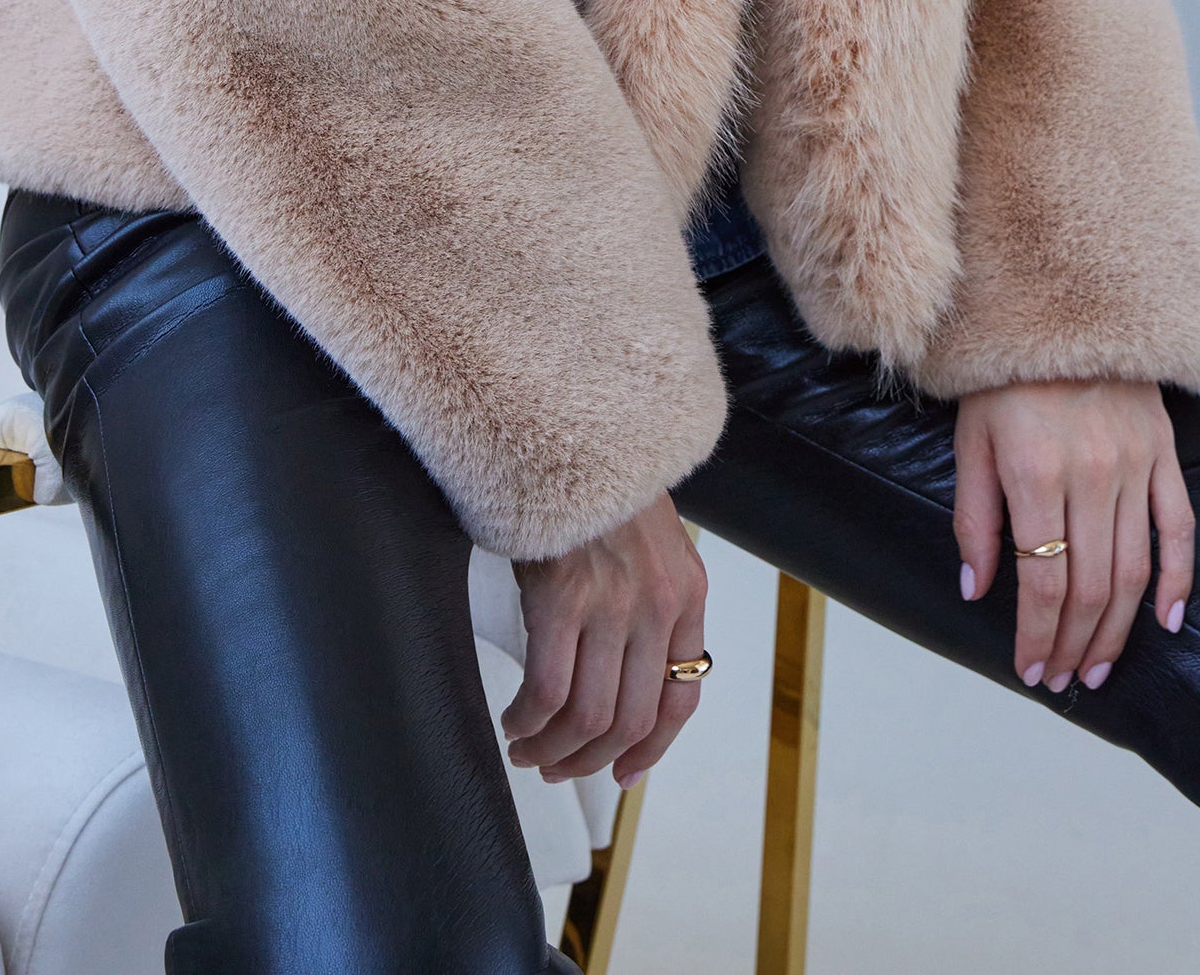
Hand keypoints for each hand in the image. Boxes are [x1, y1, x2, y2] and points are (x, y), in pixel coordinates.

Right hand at [504, 493, 708, 787]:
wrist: (572, 425)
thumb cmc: (601, 482)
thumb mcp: (651, 541)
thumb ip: (651, 599)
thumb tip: (625, 670)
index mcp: (687, 594)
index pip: (682, 698)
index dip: (651, 749)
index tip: (622, 773)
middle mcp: (658, 606)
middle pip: (631, 720)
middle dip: (591, 760)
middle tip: (557, 766)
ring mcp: (612, 603)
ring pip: (590, 718)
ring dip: (555, 749)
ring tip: (528, 748)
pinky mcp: (562, 597)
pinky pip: (547, 691)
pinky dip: (528, 720)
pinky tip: (513, 720)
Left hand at [953, 379, 1193, 692]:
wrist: (1057, 304)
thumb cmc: (1002, 376)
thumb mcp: (970, 441)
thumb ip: (974, 519)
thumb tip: (977, 591)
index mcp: (1036, 474)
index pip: (1043, 582)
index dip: (1037, 636)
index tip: (1029, 670)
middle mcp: (1091, 475)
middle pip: (1091, 587)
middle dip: (1074, 645)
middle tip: (1061, 680)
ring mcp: (1134, 465)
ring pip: (1134, 571)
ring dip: (1118, 631)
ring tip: (1099, 668)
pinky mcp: (1164, 453)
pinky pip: (1179, 528)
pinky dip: (1178, 580)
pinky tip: (1166, 621)